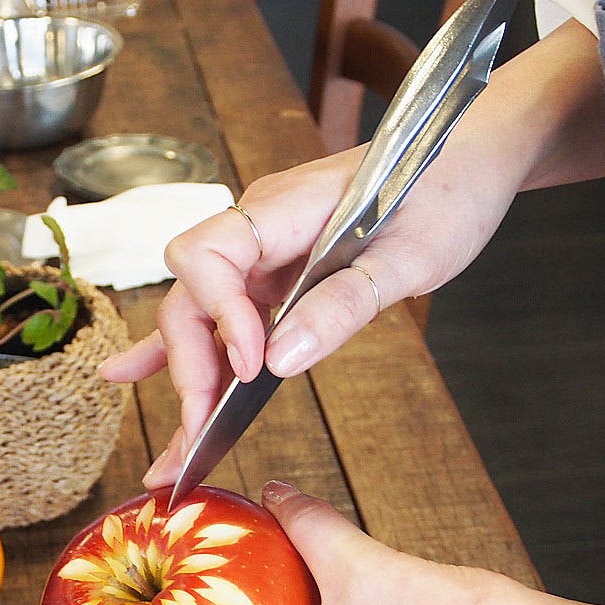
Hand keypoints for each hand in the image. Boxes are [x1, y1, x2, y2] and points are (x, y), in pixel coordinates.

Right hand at [100, 134, 514, 487]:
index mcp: (286, 208)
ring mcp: (263, 249)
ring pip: (200, 313)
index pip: (207, 255)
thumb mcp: (410, 256)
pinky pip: (222, 312)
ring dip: (186, 376)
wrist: (468, 157)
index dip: (218, 315)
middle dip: (190, 367)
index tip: (252, 365)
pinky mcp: (276, 272)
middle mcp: (260, 226)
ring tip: (171, 447)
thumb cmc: (446, 191)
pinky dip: (188, 349)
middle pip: (191, 295)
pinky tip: (137, 375)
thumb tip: (280, 362)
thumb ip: (343, 303)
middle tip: (201, 432)